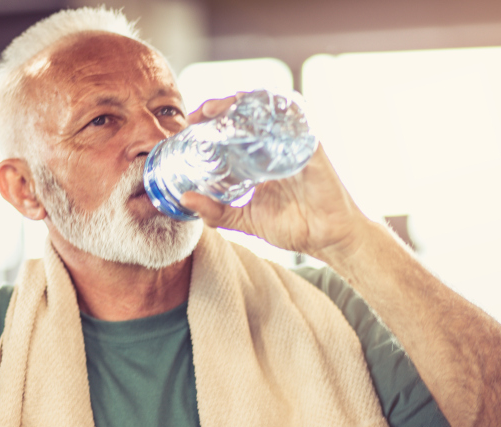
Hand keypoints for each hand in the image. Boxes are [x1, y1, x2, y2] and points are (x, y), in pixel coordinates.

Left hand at [181, 97, 370, 263]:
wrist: (327, 238)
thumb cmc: (293, 226)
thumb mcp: (244, 218)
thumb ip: (216, 212)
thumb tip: (185, 199)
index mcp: (259, 159)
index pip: (234, 130)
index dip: (212, 122)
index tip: (190, 125)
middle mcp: (275, 146)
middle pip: (248, 113)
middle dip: (221, 107)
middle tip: (199, 114)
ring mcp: (293, 143)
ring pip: (268, 109)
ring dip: (242, 103)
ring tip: (218, 109)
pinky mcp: (310, 146)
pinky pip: (294, 121)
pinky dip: (274, 113)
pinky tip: (254, 112)